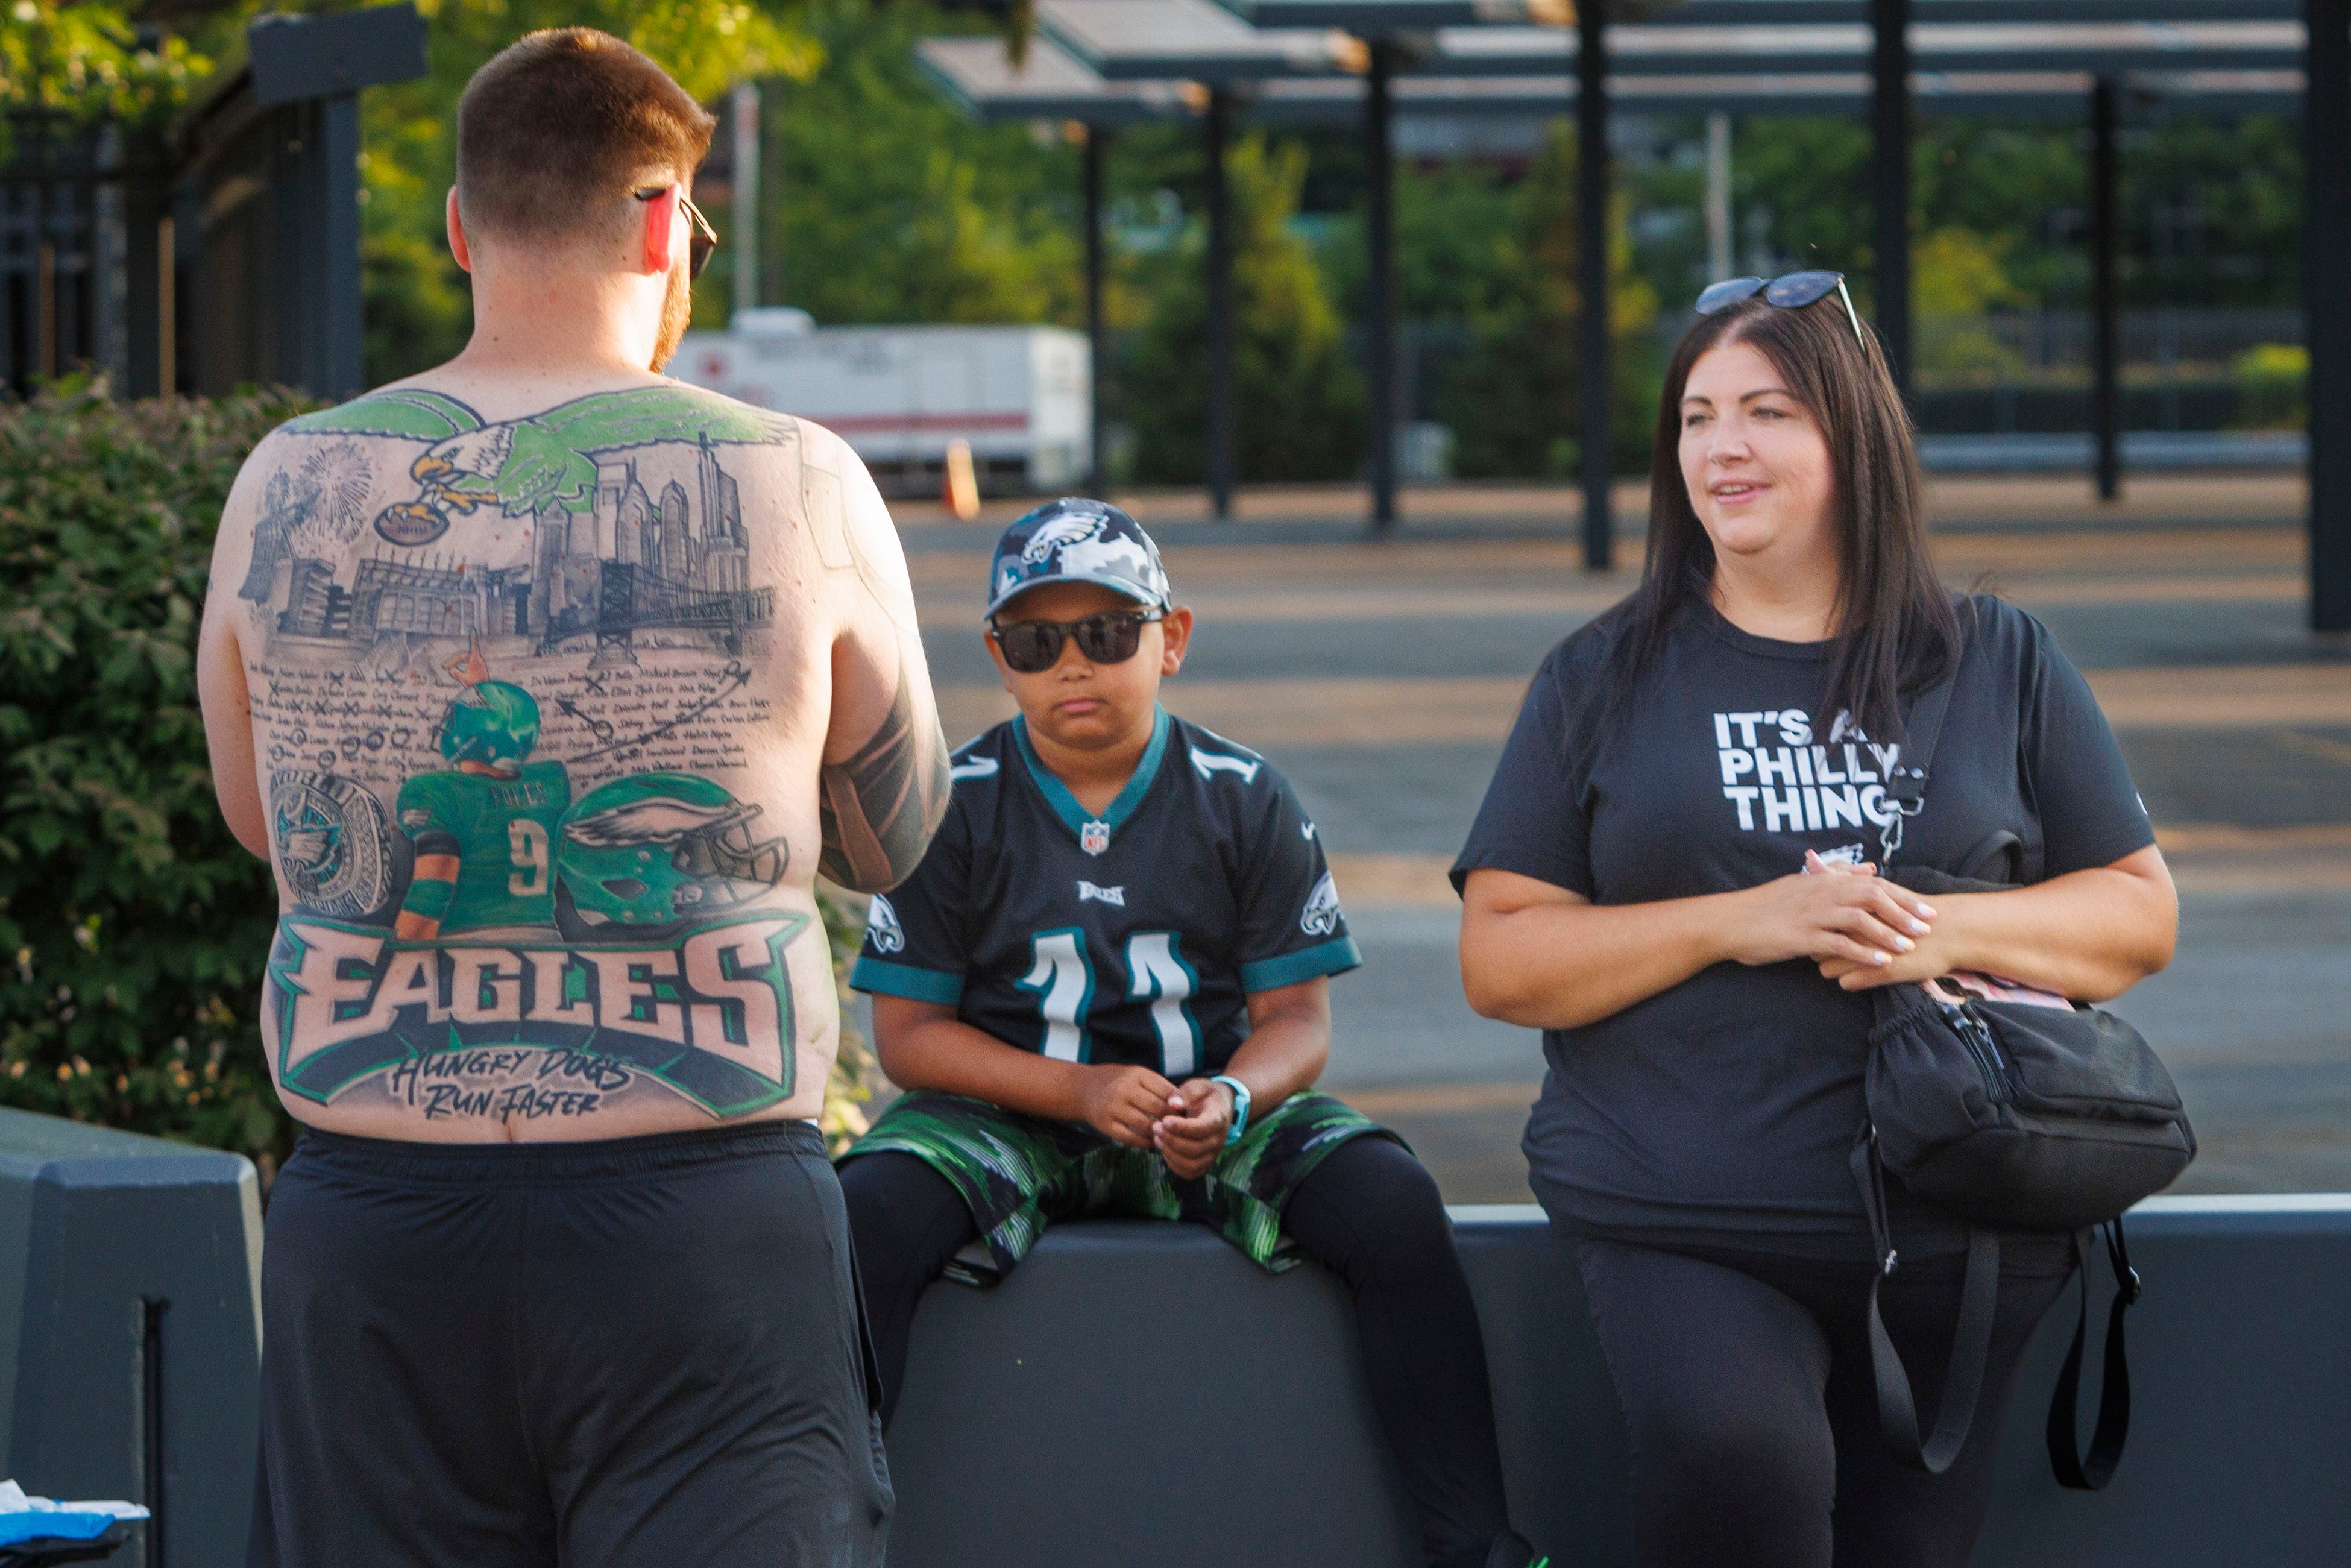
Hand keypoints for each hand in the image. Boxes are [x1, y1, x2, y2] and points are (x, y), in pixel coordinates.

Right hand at [1077, 1064, 1174, 1148]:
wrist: (1084, 1088)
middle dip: (1171, 1119)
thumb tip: (1183, 1106)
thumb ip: (1159, 1087)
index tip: (1184, 1112)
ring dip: (1159, 1132)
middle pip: (1157, 1108)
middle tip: (1179, 1127)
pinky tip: (1151, 1141)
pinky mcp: (1106, 1125)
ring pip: (1145, 1125)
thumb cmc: (1120, 1082)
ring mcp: (1113, 1108)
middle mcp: (1124, 1089)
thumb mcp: (1138, 1075)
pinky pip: (1130, 1138)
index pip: (1166, 1090)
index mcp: (1137, 1074)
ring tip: (1166, 1135)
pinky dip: (1144, 1142)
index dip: (1179, 1104)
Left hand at [1152, 1077, 1233, 1179]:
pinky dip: (1175, 1165)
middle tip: (1155, 1127)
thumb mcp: (1197, 1087)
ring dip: (1171, 1154)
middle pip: (1195, 1149)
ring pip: (1192, 1164)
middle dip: (1172, 1140)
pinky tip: (1164, 1150)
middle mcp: (1218, 1139)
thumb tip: (1173, 1104)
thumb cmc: (1205, 1095)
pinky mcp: (1205, 1162)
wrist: (1219, 1105)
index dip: (1182, 1127)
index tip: (1165, 1120)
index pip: (1202, 1128)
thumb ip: (1185, 1094)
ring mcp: (1213, 1153)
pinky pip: (1190, 1172)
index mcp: (1218, 1118)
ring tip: (1157, 1138)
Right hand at [1725, 850, 1936, 972]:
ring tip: (1909, 946)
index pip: (1873, 884)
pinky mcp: (1802, 937)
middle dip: (1904, 913)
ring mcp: (1812, 915)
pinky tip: (1880, 963)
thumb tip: (1868, 869)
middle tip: (1927, 927)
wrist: (1731, 921)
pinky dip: (1863, 953)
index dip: (1903, 897)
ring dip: (1888, 933)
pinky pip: (1839, 944)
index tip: (1926, 910)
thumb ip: (1837, 875)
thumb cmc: (1766, 905)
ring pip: (1860, 919)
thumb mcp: (1802, 883)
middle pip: (1873, 898)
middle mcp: (1822, 894)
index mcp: (1824, 881)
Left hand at [1818, 891, 1962, 990]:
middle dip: (1821, 951)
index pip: (1816, 925)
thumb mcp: (1877, 891)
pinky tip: (1862, 976)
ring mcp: (1866, 951)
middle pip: (1815, 948)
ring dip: (1835, 969)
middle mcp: (1854, 929)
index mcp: (1853, 909)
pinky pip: (1846, 983)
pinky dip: (1851, 981)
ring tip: (1851, 964)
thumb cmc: (1909, 912)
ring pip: (1826, 970)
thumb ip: (1843, 879)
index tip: (1828, 933)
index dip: (1819, 931)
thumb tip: (1810, 859)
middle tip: (1835, 951)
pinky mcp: (1880, 971)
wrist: (1949, 931)